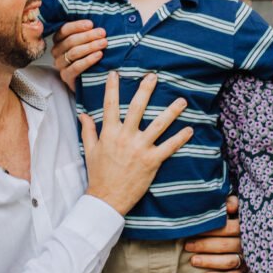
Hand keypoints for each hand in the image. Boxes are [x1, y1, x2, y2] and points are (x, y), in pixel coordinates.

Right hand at [51, 19, 106, 87]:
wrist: (89, 79)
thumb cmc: (89, 55)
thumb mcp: (87, 41)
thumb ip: (87, 31)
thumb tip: (96, 21)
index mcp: (59, 39)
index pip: (65, 29)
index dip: (77, 26)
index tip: (91, 24)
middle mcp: (57, 51)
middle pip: (71, 41)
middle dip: (88, 36)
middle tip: (102, 34)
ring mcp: (60, 64)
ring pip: (74, 52)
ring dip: (90, 46)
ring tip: (103, 43)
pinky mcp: (66, 76)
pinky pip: (76, 67)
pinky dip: (89, 60)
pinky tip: (99, 55)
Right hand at [81, 72, 191, 215]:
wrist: (106, 198)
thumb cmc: (98, 175)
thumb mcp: (90, 151)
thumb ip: (88, 130)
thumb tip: (83, 114)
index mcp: (109, 133)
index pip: (110, 105)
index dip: (112, 88)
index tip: (115, 73)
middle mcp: (125, 137)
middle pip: (137, 108)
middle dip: (145, 90)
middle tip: (153, 76)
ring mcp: (139, 149)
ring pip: (158, 125)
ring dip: (171, 112)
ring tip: (182, 100)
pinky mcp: (151, 161)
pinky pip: (168, 147)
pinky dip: (180, 138)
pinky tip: (190, 129)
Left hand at [186, 195, 246, 272]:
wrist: (249, 230)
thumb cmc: (235, 215)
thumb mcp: (235, 205)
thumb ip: (231, 202)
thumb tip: (229, 207)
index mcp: (246, 225)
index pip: (228, 228)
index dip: (211, 230)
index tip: (194, 230)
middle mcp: (249, 242)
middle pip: (226, 245)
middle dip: (205, 246)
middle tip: (187, 245)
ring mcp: (248, 257)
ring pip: (229, 262)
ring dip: (210, 262)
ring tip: (193, 261)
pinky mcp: (246, 269)